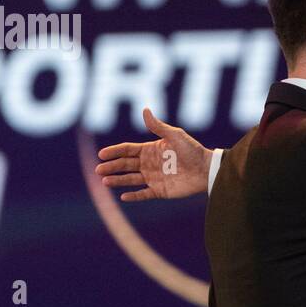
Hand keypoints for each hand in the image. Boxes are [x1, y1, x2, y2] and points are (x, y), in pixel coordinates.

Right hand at [95, 108, 212, 201]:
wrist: (206, 169)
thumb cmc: (192, 150)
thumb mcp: (175, 136)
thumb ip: (158, 126)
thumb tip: (144, 110)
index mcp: (150, 150)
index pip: (127, 150)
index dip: (115, 152)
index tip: (102, 154)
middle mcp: (149, 164)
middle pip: (125, 165)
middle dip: (112, 167)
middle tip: (99, 169)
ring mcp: (153, 178)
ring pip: (131, 179)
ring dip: (118, 180)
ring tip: (105, 181)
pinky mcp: (160, 191)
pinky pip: (144, 194)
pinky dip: (134, 196)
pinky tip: (123, 196)